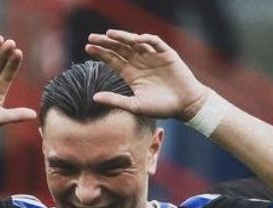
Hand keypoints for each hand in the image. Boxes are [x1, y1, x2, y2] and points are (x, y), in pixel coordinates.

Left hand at [86, 30, 208, 120]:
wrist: (185, 106)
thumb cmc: (161, 108)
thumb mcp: (135, 105)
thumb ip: (115, 100)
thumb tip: (93, 98)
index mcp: (131, 74)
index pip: (113, 60)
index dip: (101, 53)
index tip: (87, 48)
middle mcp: (140, 63)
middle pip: (120, 49)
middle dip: (106, 42)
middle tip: (92, 37)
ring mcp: (153, 57)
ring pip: (135, 43)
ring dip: (123, 37)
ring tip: (110, 34)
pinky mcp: (167, 54)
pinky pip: (156, 43)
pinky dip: (147, 39)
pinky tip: (136, 39)